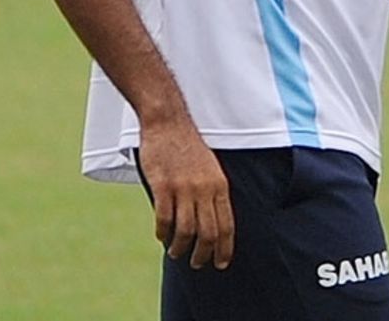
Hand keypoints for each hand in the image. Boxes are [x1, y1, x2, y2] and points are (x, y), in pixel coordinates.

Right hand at [138, 121, 233, 268]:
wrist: (169, 124)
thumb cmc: (189, 148)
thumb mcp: (211, 169)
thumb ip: (212, 193)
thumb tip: (211, 222)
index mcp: (219, 185)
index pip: (227, 224)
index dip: (225, 247)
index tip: (222, 262)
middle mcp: (204, 189)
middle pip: (208, 232)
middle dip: (204, 253)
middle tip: (198, 264)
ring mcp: (184, 188)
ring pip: (186, 230)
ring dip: (181, 247)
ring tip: (176, 253)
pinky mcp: (163, 186)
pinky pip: (164, 218)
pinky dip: (163, 232)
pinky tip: (161, 236)